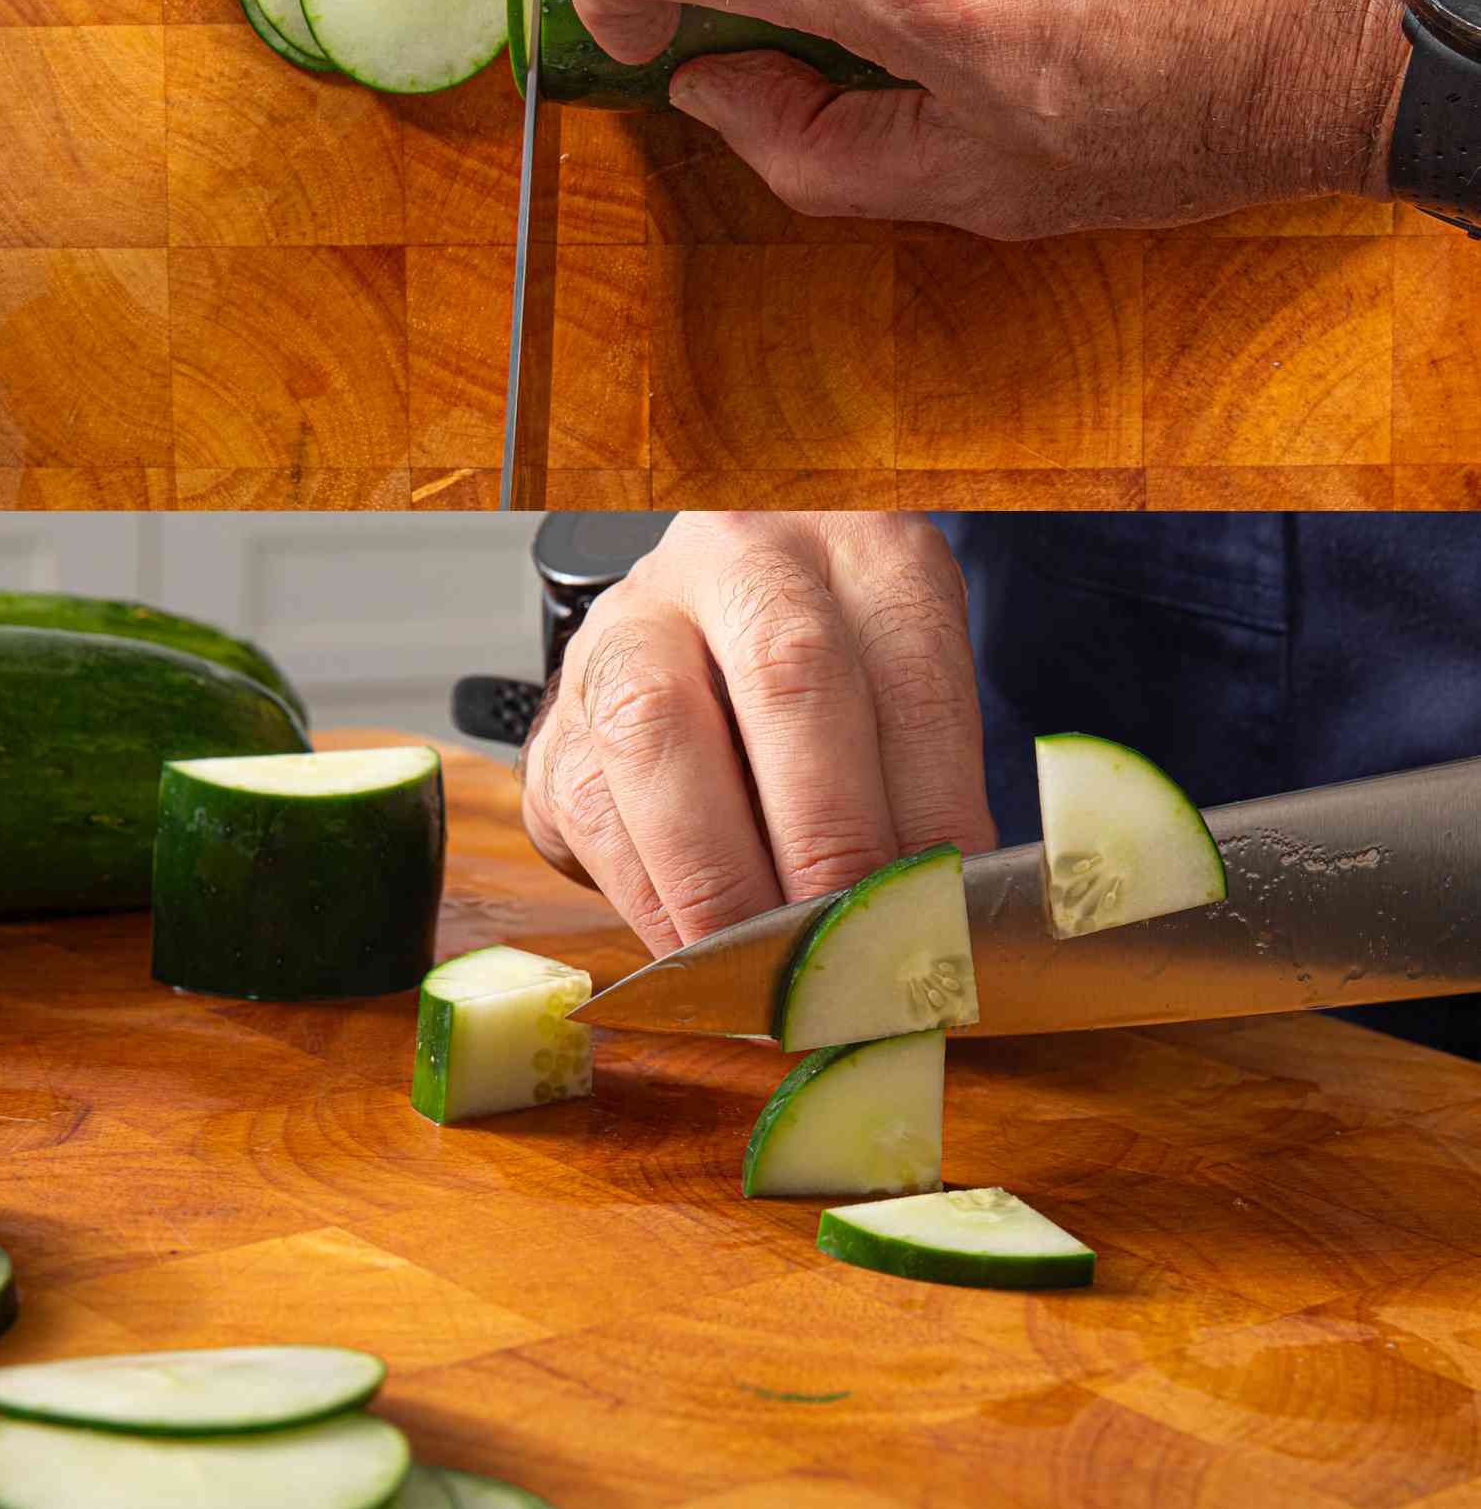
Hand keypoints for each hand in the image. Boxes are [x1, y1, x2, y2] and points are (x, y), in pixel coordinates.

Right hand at [519, 512, 992, 956]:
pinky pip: (593, 809)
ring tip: (773, 968)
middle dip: (829, 834)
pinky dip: (651, 901)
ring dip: (722, 878)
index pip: (911, 665)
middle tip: (860, 945)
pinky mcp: (562, 712)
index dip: (933, 800)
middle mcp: (737, 556)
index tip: (947, 906)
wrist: (709, 625)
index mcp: (858, 541)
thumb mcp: (905, 687)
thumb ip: (928, 785)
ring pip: (658, 733)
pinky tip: (700, 953)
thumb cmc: (833, 672)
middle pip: (789, 673)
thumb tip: (936, 922)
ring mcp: (631, 625)